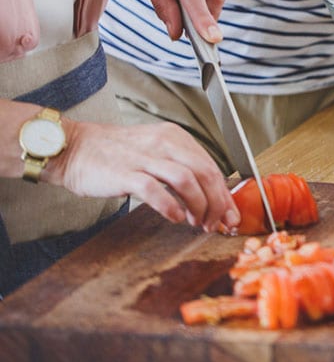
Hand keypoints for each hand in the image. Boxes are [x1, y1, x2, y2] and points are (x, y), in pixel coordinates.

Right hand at [46, 120, 239, 232]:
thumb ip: (182, 170)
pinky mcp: (125, 173)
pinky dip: (171, 207)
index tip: (230, 215)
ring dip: (198, 206)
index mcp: (176, 138)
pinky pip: (155, 190)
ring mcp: (145, 157)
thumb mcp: (156, 152)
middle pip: (205, 173)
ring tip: (197, 223)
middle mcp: (164, 143)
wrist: (76, 147)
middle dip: (216, 203)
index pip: (212, 167)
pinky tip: (176, 218)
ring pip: (186, 180)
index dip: (224, 194)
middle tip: (215, 223)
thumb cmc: (118, 154)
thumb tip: (210, 197)